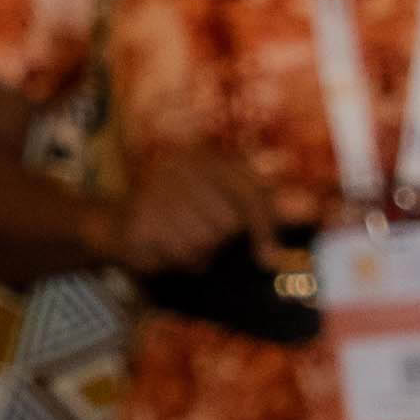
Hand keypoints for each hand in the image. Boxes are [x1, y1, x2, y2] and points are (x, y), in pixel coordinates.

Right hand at [103, 148, 277, 277]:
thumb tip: (309, 207)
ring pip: (203, 243)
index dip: (265, 227)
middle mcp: (179, 167)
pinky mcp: (139, 222)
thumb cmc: (175, 214)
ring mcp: (156, 193)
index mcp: (203, 158)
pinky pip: (177, 255)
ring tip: (175, 241)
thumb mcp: (216, 199)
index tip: (271, 257)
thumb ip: (259, 203)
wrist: (110, 224)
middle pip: (227, 224)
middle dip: (217, 241)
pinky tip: (160, 247)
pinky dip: (174, 261)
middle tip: (196, 237)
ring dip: (195, 253)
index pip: (249, 194)